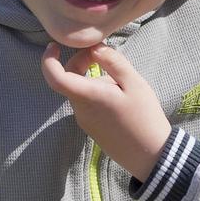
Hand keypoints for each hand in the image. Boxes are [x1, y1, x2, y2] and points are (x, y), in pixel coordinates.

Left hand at [41, 43, 171, 181]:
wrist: (150, 155)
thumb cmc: (145, 117)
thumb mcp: (135, 83)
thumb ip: (113, 62)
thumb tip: (94, 48)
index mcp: (88, 96)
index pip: (55, 77)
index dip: (48, 59)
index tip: (54, 46)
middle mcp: (80, 110)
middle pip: (69, 80)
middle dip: (81, 62)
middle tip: (103, 56)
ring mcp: (85, 121)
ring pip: (79, 91)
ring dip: (92, 78)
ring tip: (120, 81)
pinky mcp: (91, 128)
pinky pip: (87, 103)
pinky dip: (96, 92)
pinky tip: (119, 96)